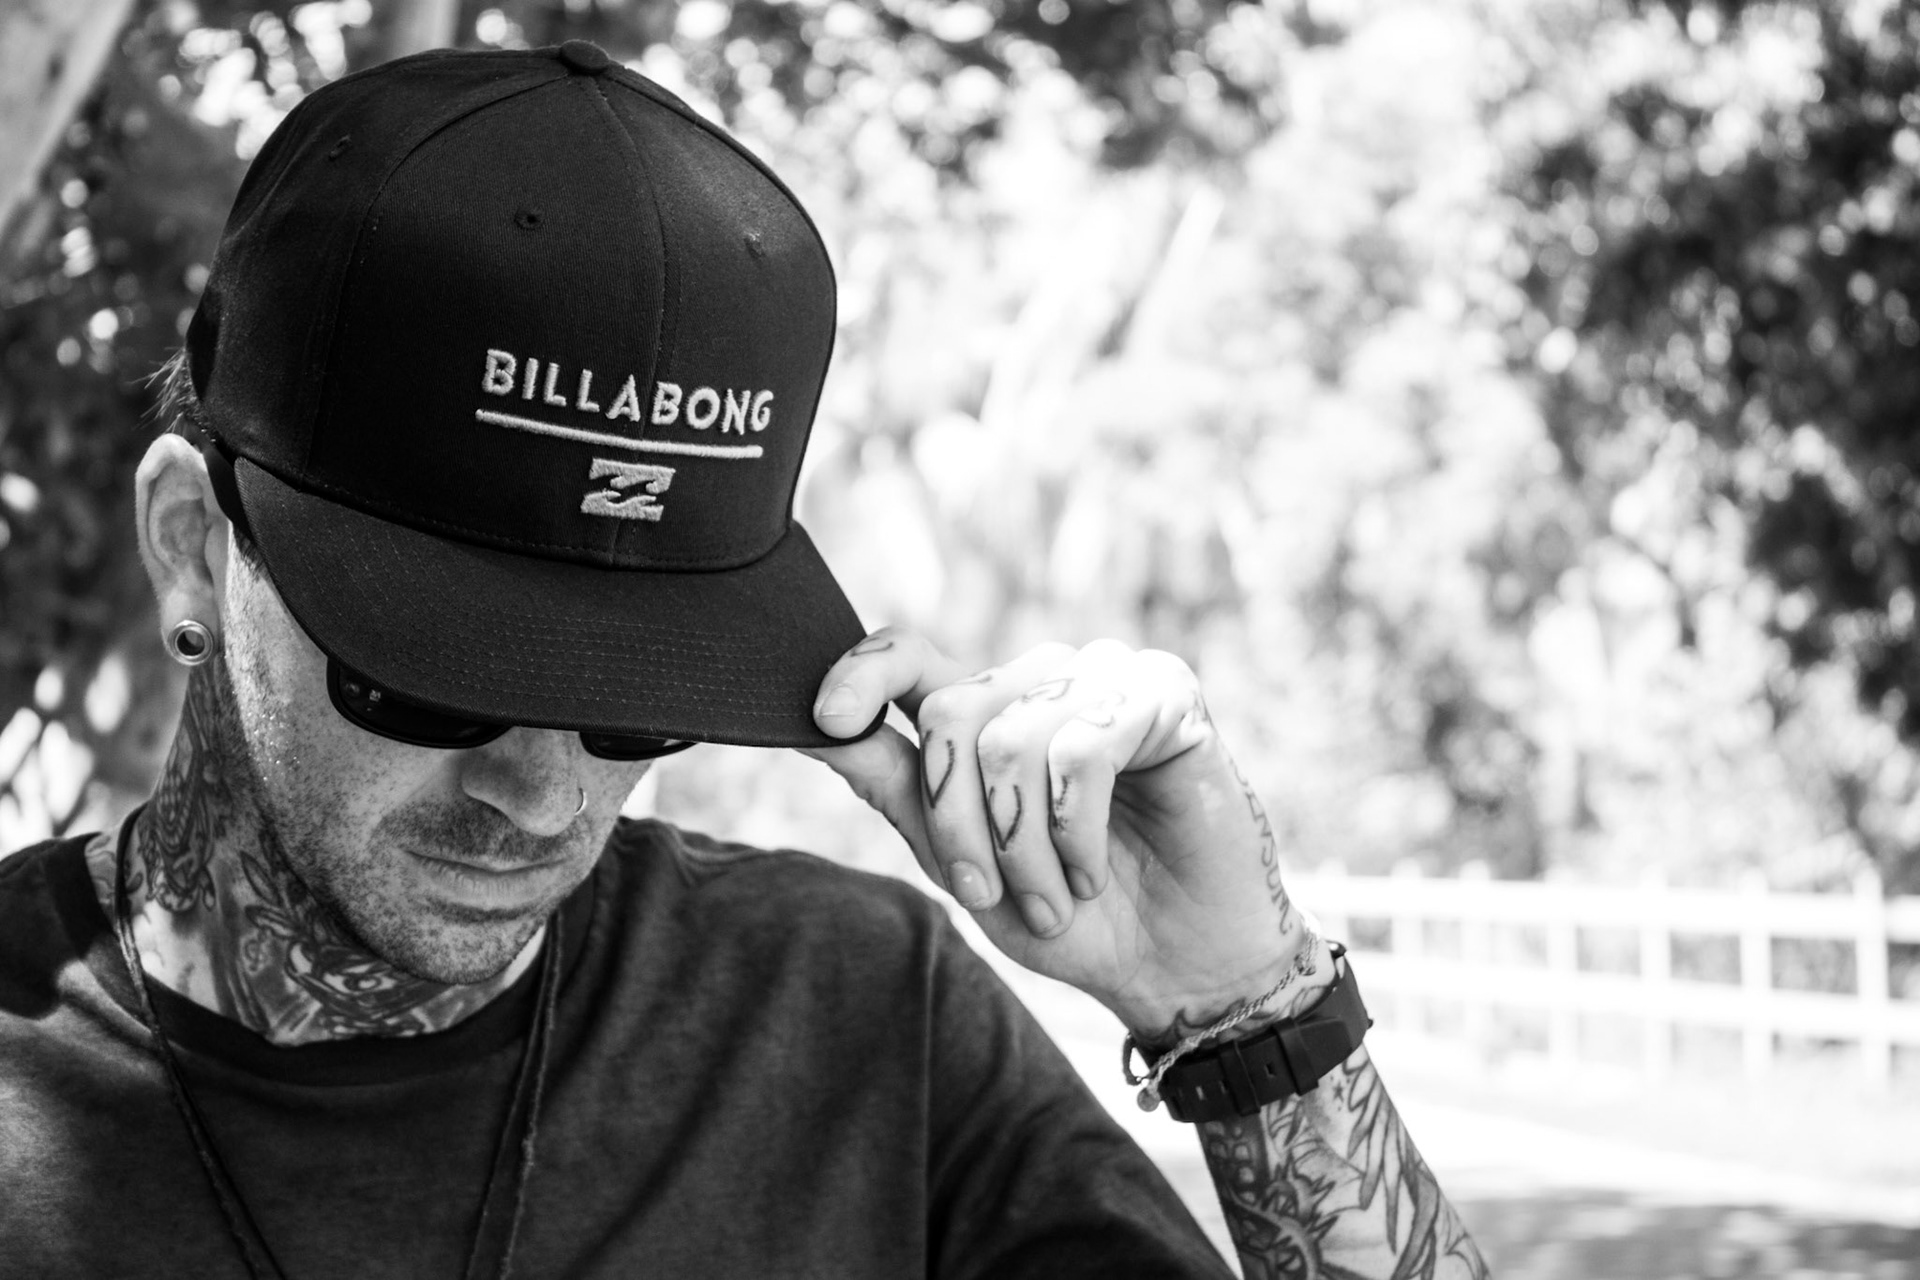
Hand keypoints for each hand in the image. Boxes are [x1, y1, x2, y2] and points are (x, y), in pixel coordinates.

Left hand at [802, 628, 1331, 1039]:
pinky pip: (1083, 749)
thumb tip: (817, 729)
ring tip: (1055, 900)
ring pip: (1012, 739)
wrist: (1177, 969)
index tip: (823, 719)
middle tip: (988, 895)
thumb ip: (899, 787)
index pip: (912, 655)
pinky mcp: (1166, 695)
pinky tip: (1094, 873)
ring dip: (1023, 847)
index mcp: (990, 709)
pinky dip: (1077, 832)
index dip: (861, 674)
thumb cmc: (1074, 917)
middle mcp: (1044, 679)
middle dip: (958, 823)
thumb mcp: (961, 862)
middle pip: (952, 712)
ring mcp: (1107, 677)